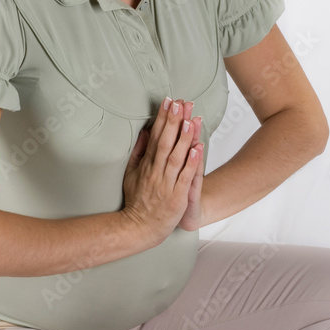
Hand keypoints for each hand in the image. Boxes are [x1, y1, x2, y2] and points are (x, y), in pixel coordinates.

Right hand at [122, 98, 203, 246]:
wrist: (140, 227)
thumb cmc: (138, 199)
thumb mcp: (131, 173)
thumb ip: (138, 152)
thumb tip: (145, 132)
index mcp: (146, 165)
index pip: (155, 137)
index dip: (162, 119)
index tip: (168, 102)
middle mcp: (156, 172)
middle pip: (165, 142)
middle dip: (173, 122)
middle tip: (180, 103)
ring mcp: (166, 184)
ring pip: (176, 157)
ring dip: (183, 138)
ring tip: (190, 120)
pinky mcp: (177, 196)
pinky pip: (185, 177)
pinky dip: (192, 163)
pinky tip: (197, 148)